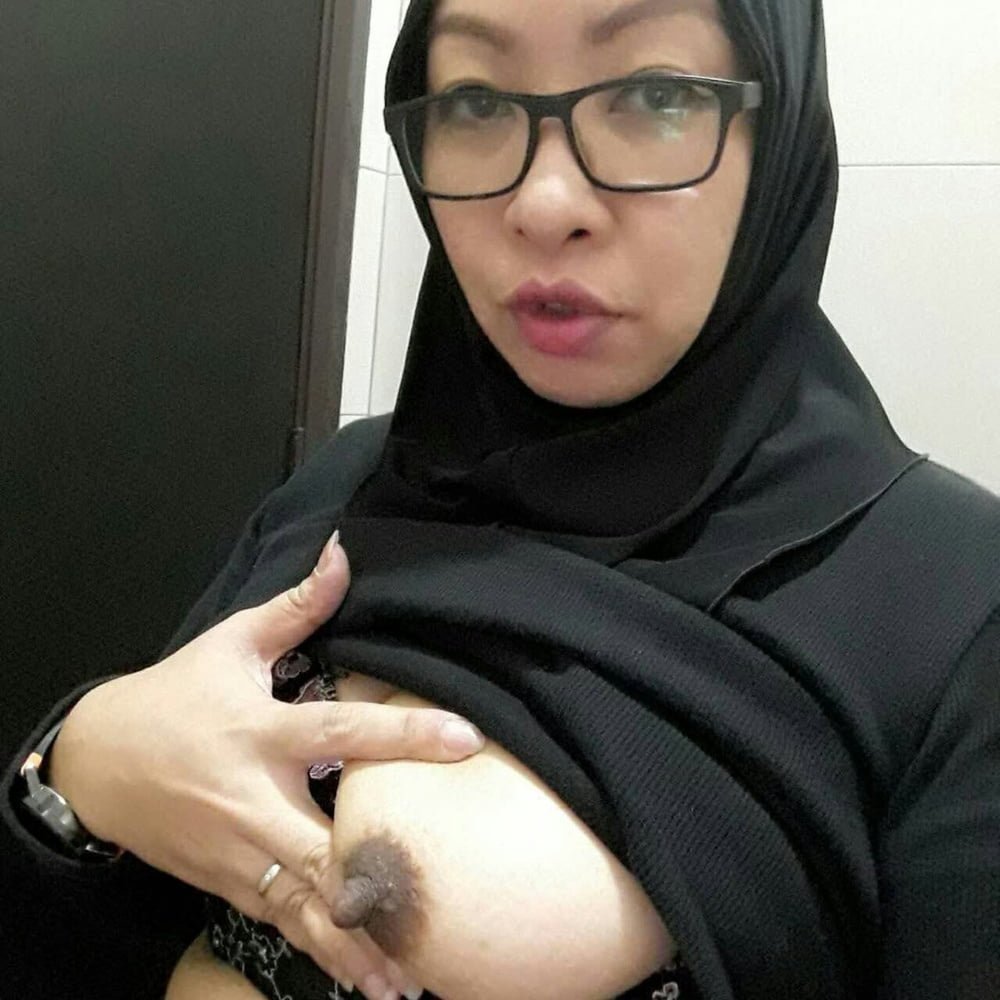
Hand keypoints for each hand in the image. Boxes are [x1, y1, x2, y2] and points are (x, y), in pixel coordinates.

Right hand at [50, 531, 484, 999]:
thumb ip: (295, 607)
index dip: (404, 736)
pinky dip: (327, 952)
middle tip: (444, 914)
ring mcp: (242, 854)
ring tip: (412, 983)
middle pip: (325, 849)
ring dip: (357, 946)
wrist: (97, 764)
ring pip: (306, 907)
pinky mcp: (234, 885)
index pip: (342, 733)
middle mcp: (254, 803)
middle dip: (379, 883)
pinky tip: (369, 982)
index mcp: (261, 735)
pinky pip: (287, 923)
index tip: (465, 740)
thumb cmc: (174, 699)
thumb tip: (343, 554)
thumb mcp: (229, 645)